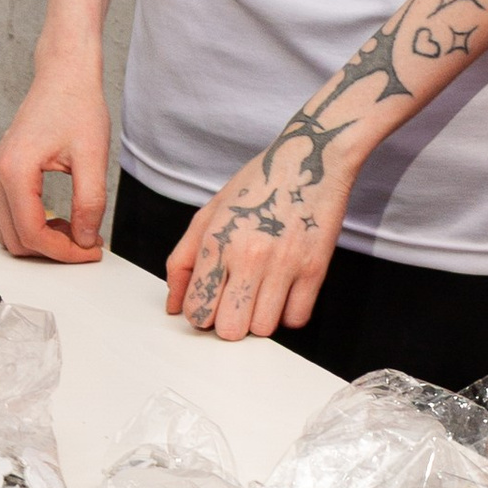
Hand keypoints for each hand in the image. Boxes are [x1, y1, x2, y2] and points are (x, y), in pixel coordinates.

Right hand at [0, 54, 112, 261]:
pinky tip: (63, 218)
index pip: (32, 233)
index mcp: (15, 170)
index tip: (91, 250)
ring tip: (78, 231)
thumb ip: (90, 203)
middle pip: (16, 239)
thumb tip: (86, 239)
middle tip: (88, 244)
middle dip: (53, 250)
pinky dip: (34, 225)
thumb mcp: (92, 156)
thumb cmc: (76, 104)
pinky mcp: (4, 171)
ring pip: (10, 231)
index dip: (64, 251)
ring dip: (42, 240)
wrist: (64, 75)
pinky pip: (11, 213)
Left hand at [164, 143, 351, 342]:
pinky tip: (283, 291)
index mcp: (216, 241)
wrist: (310, 158)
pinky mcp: (315, 269)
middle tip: (234, 302)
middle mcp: (248, 255)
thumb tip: (173, 305)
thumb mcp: (209, 213)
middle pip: (229, 329)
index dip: (200, 313)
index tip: (209, 304)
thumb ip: (183, 260)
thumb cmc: (258, 184)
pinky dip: (288, 313)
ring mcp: (284, 264)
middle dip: (228, 323)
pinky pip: (296, 319)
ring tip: (260, 294)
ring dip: (259, 319)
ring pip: (263, 329)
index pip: (197, 309)